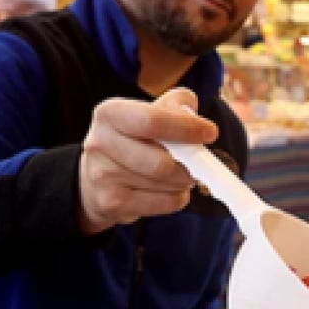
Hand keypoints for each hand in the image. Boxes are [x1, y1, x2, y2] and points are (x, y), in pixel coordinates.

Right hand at [77, 88, 217, 234]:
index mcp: (110, 114)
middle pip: (162, 163)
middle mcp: (100, 143)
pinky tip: (168, 189)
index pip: (153, 121)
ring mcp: (103, 176)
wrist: (97, 178)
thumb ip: (176, 104)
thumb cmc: (134, 139)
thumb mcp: (150, 112)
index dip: (187, 128)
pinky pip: (166, 203)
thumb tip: (192, 115)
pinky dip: (178, 196)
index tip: (211, 133)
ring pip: (166, 184)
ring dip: (184, 180)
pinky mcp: (112, 203)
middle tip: (200, 162)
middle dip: (190, 165)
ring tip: (180, 173)